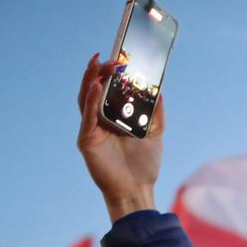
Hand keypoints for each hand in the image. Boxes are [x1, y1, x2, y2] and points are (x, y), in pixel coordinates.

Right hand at [76, 54, 162, 222]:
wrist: (137, 189)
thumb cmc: (144, 165)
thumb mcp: (156, 133)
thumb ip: (156, 113)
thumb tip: (160, 91)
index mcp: (115, 117)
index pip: (109, 90)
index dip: (111, 74)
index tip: (118, 57)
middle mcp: (100, 121)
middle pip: (94, 89)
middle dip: (100, 71)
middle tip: (111, 57)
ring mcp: (92, 129)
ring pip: (86, 98)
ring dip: (91, 79)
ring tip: (99, 64)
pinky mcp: (86, 140)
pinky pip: (88, 116)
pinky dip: (91, 99)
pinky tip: (96, 86)